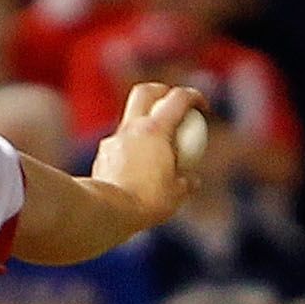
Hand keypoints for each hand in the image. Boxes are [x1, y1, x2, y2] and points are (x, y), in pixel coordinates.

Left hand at [89, 83, 206, 227]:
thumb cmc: (146, 201)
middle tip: (171, 104)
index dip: (194, 96)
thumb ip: (186, 182)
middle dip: (161, 91)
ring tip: (155, 145)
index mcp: (156, 129)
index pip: (178, 98)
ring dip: (144, 125)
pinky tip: (136, 167)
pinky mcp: (102, 155)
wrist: (107, 211)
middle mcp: (132, 128)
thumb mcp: (176, 194)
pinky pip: (119, 143)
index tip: (202, 106)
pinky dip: (130, 147)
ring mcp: (114, 140)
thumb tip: (193, 180)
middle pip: (145, 92)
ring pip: (130, 120)